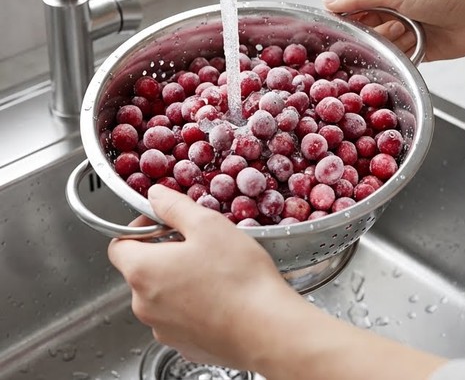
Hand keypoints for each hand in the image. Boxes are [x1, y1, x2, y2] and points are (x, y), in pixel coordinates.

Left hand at [108, 186, 447, 379]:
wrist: (277, 332)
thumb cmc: (245, 277)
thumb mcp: (212, 223)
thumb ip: (177, 202)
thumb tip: (156, 187)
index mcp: (143, 269)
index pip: (120, 240)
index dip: (145, 224)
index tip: (174, 217)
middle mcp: (148, 303)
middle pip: (148, 267)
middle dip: (176, 250)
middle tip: (216, 236)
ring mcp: (172, 329)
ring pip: (174, 292)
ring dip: (196, 276)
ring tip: (237, 262)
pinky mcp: (198, 344)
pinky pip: (195, 314)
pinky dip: (212, 301)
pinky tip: (244, 290)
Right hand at [323, 0, 464, 61]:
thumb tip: (327, 2)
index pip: (351, 3)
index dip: (341, 17)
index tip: (332, 30)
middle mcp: (393, 7)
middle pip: (364, 27)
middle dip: (364, 34)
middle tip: (368, 36)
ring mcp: (407, 29)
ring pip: (381, 44)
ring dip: (386, 44)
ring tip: (400, 36)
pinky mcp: (420, 49)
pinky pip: (400, 58)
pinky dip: (400, 57)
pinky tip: (405, 51)